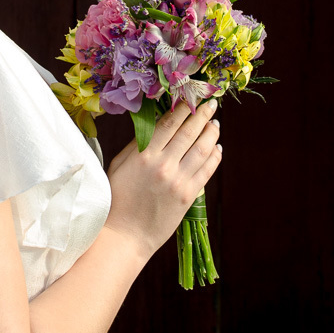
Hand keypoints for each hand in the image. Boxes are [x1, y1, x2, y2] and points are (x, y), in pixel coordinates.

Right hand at [104, 99, 221, 261]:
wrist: (125, 235)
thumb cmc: (117, 198)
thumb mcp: (120, 165)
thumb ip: (138, 144)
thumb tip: (156, 124)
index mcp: (144, 155)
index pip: (169, 123)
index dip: (183, 108)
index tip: (191, 97)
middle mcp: (164, 165)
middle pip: (190, 132)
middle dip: (202, 115)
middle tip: (211, 103)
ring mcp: (178, 181)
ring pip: (203, 149)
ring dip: (212, 133)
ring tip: (215, 123)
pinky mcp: (188, 196)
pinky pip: (207, 170)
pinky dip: (215, 156)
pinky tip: (217, 148)